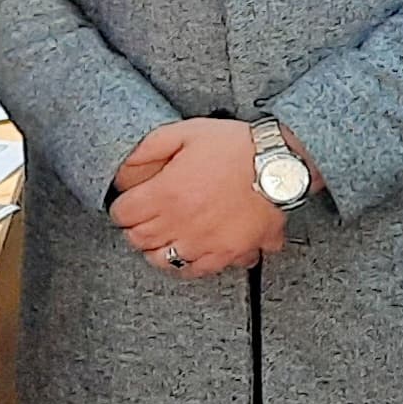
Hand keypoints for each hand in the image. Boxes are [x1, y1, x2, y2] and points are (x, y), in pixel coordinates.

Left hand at [107, 119, 284, 276]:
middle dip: (134, 227)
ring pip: (162, 261)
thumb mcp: (186, 132)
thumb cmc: (236, 147)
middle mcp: (181, 223)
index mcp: (167, 193)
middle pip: (138, 239)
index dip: (121, 206)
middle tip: (142, 216)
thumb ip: (148, 149)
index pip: (123, 214)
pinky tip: (187, 249)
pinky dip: (185, 264)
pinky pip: (195, 271)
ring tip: (162, 234)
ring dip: (155, 248)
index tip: (126, 202)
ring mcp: (204, 243)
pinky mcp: (227, 254)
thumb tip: (122, 169)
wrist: (281, 166)